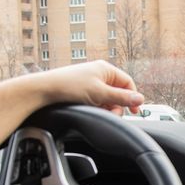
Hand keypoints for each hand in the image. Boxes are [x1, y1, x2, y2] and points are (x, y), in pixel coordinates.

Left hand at [27, 60, 144, 115]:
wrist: (44, 90)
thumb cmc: (69, 87)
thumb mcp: (100, 94)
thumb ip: (121, 98)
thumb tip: (140, 99)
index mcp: (106, 69)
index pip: (128, 83)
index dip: (133, 97)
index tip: (134, 112)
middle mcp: (99, 74)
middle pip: (118, 93)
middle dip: (117, 105)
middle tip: (112, 114)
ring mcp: (90, 82)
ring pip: (107, 99)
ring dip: (106, 108)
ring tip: (97, 112)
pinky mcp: (82, 91)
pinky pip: (97, 101)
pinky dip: (97, 108)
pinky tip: (90, 110)